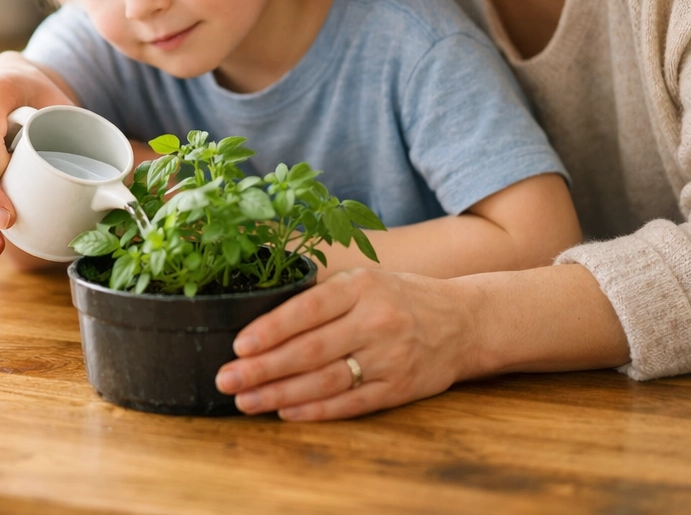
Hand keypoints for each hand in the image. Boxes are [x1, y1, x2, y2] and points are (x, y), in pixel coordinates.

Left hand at [214, 268, 477, 419]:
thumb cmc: (400, 296)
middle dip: (264, 367)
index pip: (308, 308)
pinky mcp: (399, 388)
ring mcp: (390, 357)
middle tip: (228, 379)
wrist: (463, 321)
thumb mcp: (365, 278)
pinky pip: (350, 403)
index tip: (239, 345)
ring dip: (280, 393)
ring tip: (247, 400)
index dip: (271, 329)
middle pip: (311, 349)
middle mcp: (376, 320)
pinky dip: (315, 409)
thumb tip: (263, 311)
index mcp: (362, 286)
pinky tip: (286, 411)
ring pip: (326, 380)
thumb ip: (323, 293)